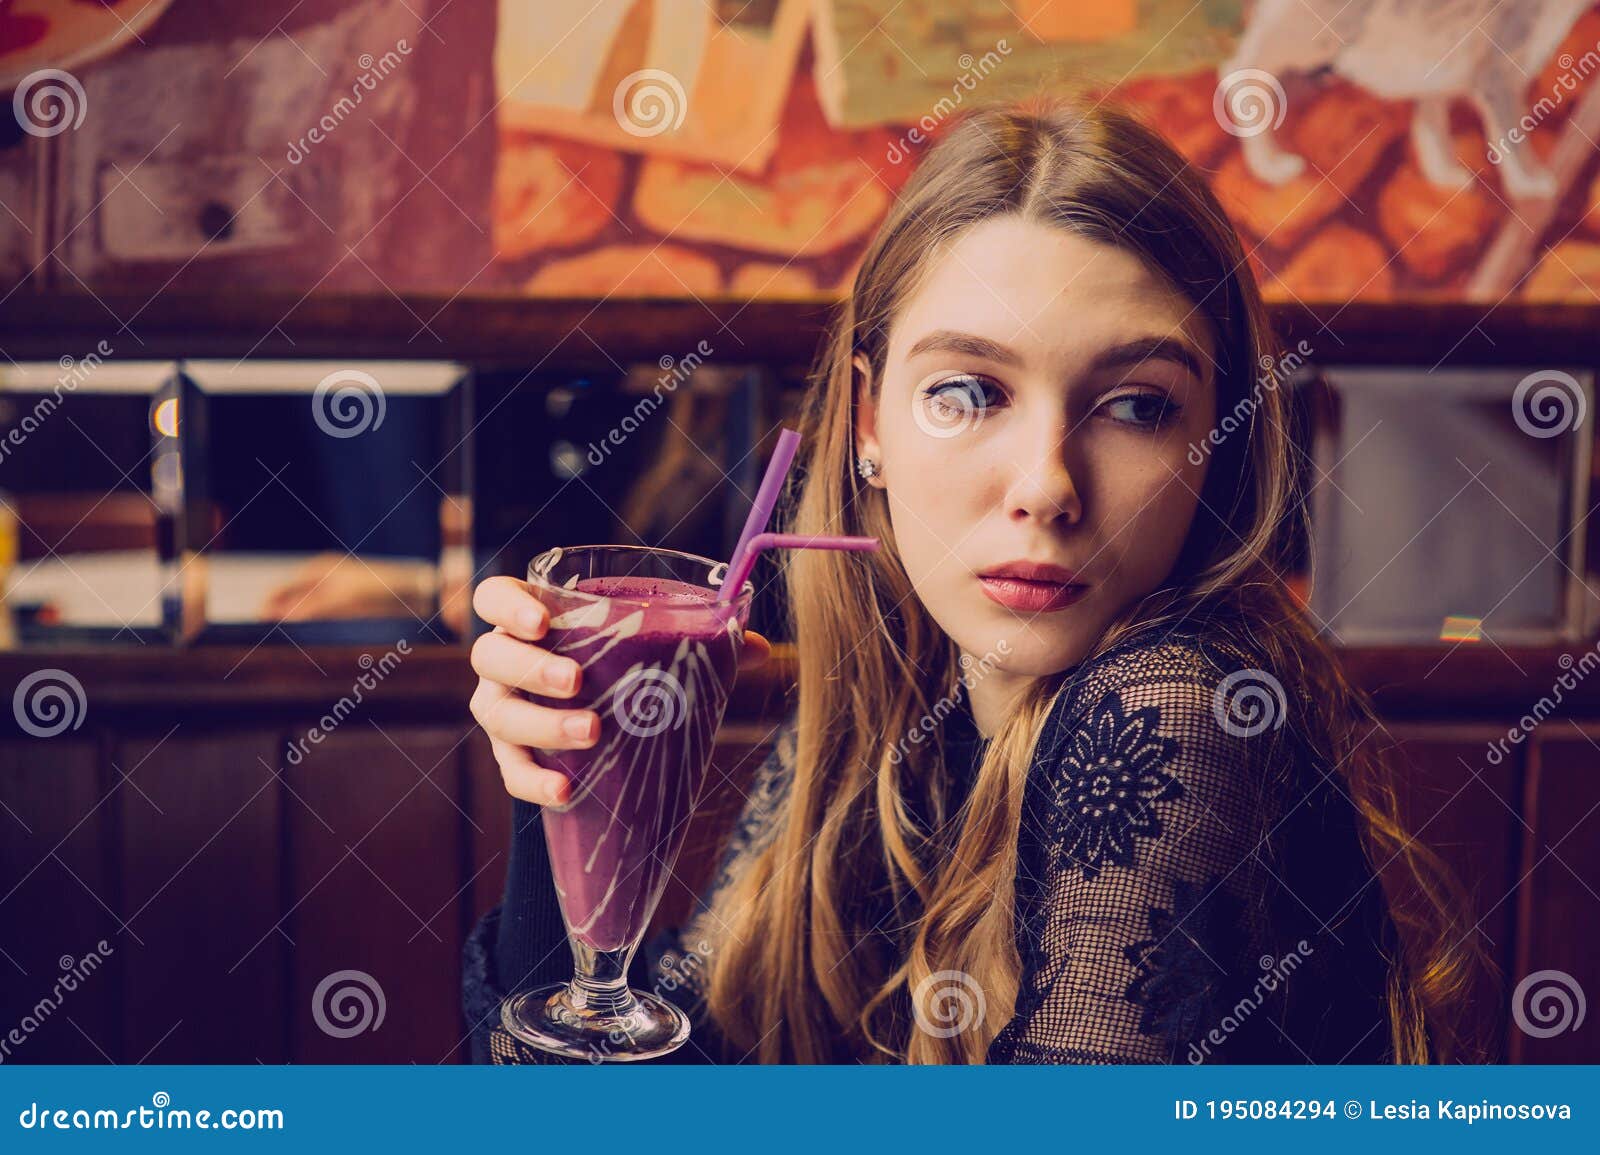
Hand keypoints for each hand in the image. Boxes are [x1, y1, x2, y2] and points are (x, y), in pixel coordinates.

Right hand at [468, 575, 769, 806]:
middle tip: (576, 682)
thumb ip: (699, 643)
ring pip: (498, 714)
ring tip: (590, 733)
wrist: (596, 736)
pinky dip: (535, 782)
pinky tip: (566, 791)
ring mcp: (501, 710)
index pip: (493, 598)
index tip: (541, 622)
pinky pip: (510, 772)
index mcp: (532, 621)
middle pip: (491, 656)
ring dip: (541, 724)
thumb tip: (761, 648)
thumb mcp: (650, 652)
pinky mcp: (510, 758)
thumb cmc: (620, 673)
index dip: (508, 606)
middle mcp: (504, 663)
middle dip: (531, 668)